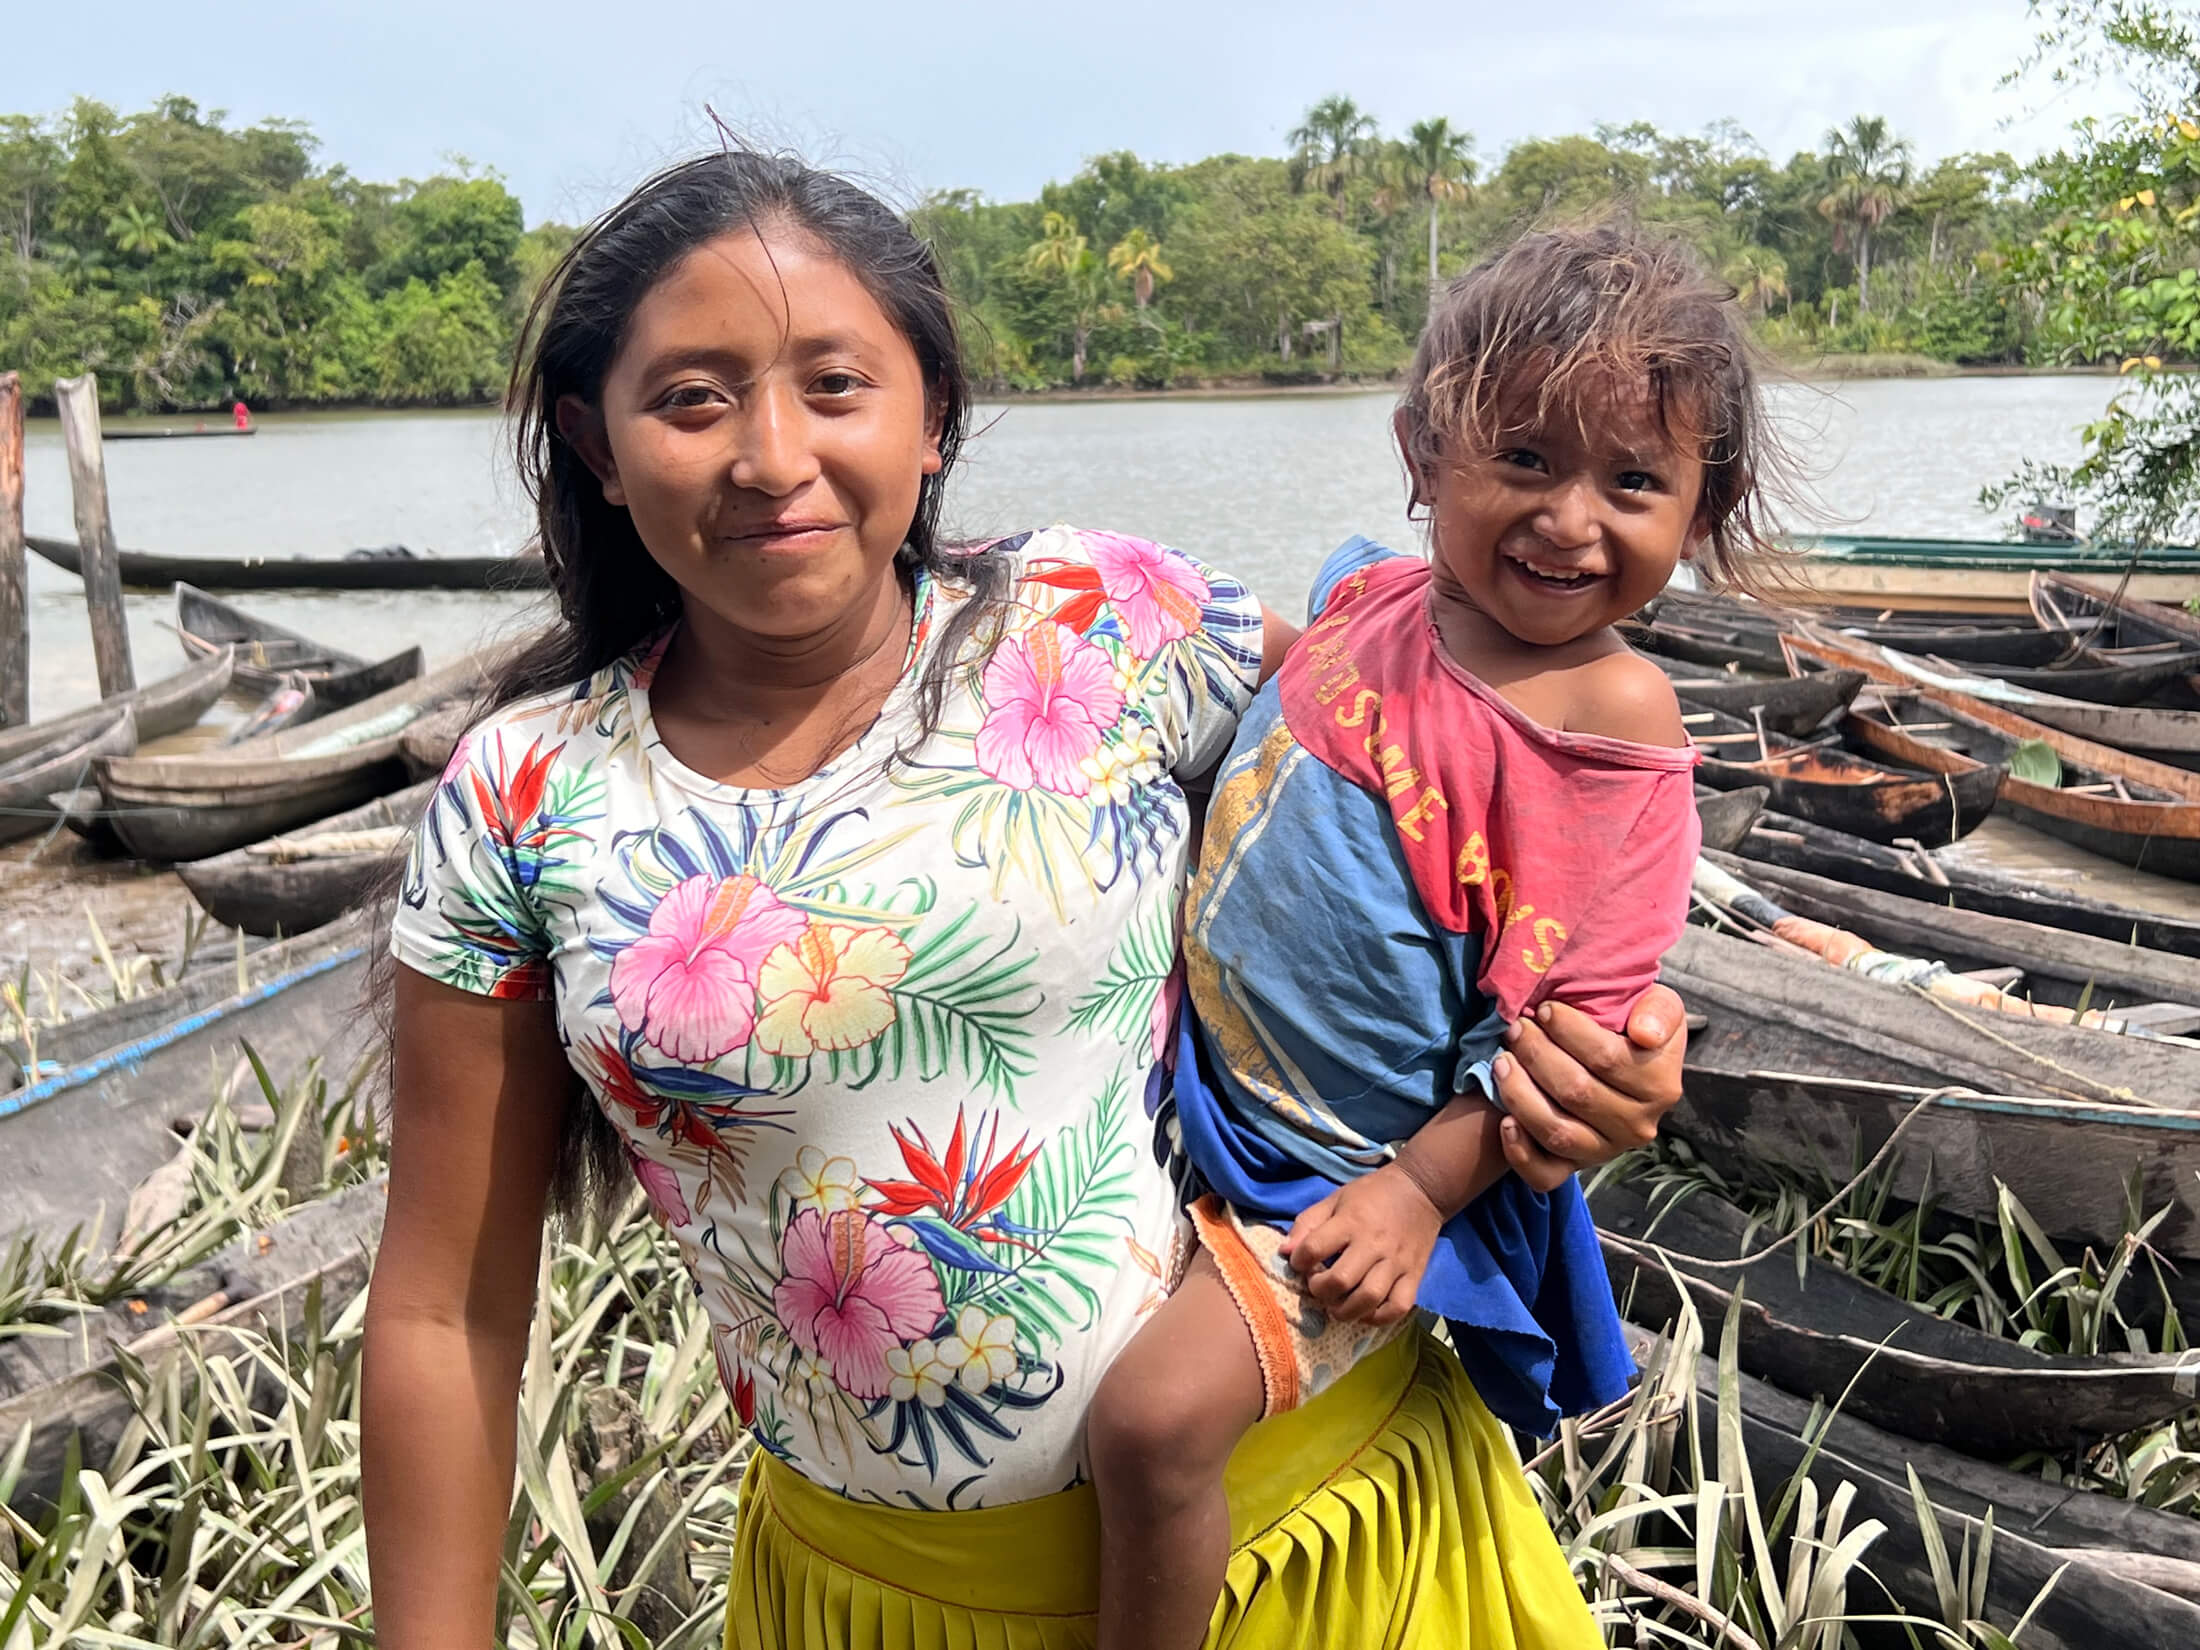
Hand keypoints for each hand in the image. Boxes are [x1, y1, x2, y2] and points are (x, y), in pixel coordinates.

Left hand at [1277, 1165, 1442, 1325]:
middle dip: (1320, 1291)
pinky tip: (1364, 1312)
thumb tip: (1286, 1252)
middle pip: (1341, 1281)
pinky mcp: (1415, 1276)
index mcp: (1351, 1221)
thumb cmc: (1372, 1194)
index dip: (1298, 1261)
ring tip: (1336, 1306)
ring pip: (1369, 1299)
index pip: (1314, 1249)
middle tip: (1318, 1287)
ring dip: (1345, 1311)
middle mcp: (1374, 1244)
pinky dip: (1378, 1318)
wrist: (1421, 1190)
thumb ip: (1307, 1223)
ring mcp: (1396, 1263)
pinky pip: (1398, 1308)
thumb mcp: (1335, 1199)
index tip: (1300, 1263)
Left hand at [1490, 984, 1686, 1181]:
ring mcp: (1605, 1151)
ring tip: (1502, 1061)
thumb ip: (1659, 1013)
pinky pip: (1545, 1174)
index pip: (1608, 1059)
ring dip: (1521, 1095)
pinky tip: (1504, 1122)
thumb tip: (1645, 1035)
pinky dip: (1521, 1152)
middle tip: (1516, 1029)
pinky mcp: (1577, 1167)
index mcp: (1660, 1087)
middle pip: (1577, 1093)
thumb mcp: (1659, 1008)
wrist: (1621, 1063)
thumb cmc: (1633, 1027)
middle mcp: (1637, 1126)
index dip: (1569, 1031)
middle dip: (1538, 1055)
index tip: (1545, 1009)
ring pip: (1558, 1133)